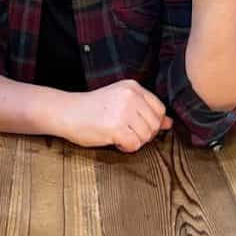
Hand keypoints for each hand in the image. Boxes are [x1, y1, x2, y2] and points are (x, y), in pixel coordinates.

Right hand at [58, 80, 172, 152]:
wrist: (67, 112)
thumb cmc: (92, 108)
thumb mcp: (121, 102)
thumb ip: (145, 111)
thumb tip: (169, 123)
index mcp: (133, 87)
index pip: (159, 109)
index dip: (151, 122)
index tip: (137, 125)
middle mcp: (130, 96)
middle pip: (154, 124)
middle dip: (143, 134)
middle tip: (126, 133)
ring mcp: (123, 111)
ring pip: (146, 136)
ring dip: (134, 141)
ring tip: (119, 135)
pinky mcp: (116, 127)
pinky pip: (134, 145)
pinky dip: (126, 147)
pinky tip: (115, 141)